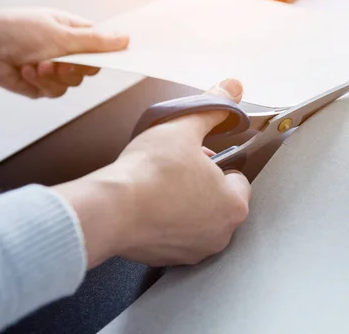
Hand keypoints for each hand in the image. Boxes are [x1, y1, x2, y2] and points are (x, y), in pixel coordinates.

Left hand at [0, 9, 127, 97]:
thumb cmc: (16, 32)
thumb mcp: (63, 34)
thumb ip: (97, 41)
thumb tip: (125, 39)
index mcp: (72, 31)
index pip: (101, 45)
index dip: (107, 54)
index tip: (115, 60)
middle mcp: (65, 49)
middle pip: (89, 69)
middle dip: (74, 68)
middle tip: (61, 61)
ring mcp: (53, 68)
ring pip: (73, 83)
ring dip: (54, 76)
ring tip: (37, 65)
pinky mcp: (42, 85)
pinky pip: (55, 92)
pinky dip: (41, 84)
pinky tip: (26, 71)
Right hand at [53, 79, 251, 267]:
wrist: (110, 209)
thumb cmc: (148, 174)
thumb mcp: (184, 128)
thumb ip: (213, 108)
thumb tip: (231, 89)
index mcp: (234, 205)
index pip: (238, 179)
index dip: (218, 163)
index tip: (199, 158)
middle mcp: (220, 234)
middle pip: (218, 200)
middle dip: (202, 184)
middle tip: (178, 169)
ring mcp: (194, 251)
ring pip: (196, 220)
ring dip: (185, 204)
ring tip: (162, 186)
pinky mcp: (168, 259)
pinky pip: (174, 236)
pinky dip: (166, 222)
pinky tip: (149, 206)